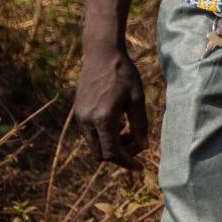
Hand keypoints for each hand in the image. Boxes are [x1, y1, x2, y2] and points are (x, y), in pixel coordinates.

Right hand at [73, 44, 151, 168]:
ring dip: (112, 145)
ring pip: (95, 144)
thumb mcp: (137, 99)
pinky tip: (119, 124)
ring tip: (131, 131)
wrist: (101, 54)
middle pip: (101, 153)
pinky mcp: (78, 111)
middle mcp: (87, 120)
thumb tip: (143, 146)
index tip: (140, 167)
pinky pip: (90, 133)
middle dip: (120, 154)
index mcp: (103, 118)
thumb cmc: (123, 74)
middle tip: (138, 144)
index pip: (112, 153)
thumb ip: (140, 124)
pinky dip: (105, 135)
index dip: (127, 162)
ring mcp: (80, 116)